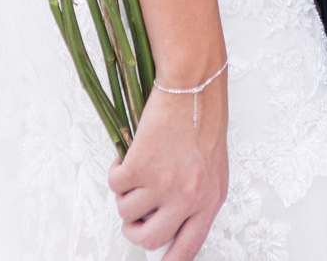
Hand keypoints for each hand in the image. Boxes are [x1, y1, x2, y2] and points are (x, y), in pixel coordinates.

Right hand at [108, 74, 228, 256]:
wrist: (192, 83)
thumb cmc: (203, 117)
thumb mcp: (211, 166)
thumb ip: (195, 197)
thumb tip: (170, 223)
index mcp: (210, 200)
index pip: (187, 249)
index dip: (168, 260)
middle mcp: (188, 198)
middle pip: (149, 238)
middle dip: (134, 229)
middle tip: (133, 214)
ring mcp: (163, 184)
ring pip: (127, 211)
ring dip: (125, 195)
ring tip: (134, 172)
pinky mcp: (140, 166)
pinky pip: (115, 184)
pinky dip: (116, 172)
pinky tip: (127, 157)